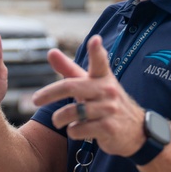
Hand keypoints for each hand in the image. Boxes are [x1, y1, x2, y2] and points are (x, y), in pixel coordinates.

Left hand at [33, 35, 146, 157]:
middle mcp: (107, 90)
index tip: (94, 40)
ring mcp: (109, 109)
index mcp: (102, 77)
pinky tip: (78, 130)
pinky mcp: (108, 128)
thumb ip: (69, 69)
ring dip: (60, 118)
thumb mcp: (90, 84)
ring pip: (72, 112)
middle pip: (71, 87)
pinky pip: (79, 129)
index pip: (100, 62)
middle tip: (35, 100)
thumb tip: (51, 51)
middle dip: (49, 93)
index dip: (96, 51)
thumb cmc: (104, 102)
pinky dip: (72, 131)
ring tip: (59, 120)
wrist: (134, 130)